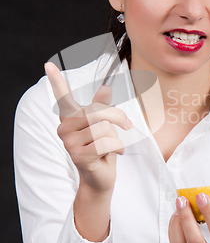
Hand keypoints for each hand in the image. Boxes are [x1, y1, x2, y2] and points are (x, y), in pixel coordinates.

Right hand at [45, 62, 131, 194]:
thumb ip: (102, 107)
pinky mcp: (79, 156)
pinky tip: (116, 154)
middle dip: (118, 118)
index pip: (62, 97)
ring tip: (113, 146)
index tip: (48, 65)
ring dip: (117, 137)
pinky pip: (106, 143)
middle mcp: (65, 129)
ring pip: (104, 128)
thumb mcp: (104, 125)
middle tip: (127, 126)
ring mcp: (69, 143)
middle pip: (97, 111)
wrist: (101, 177)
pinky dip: (118, 147)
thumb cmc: (102, 149)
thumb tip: (106, 87)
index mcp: (70, 118)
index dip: (56, 81)